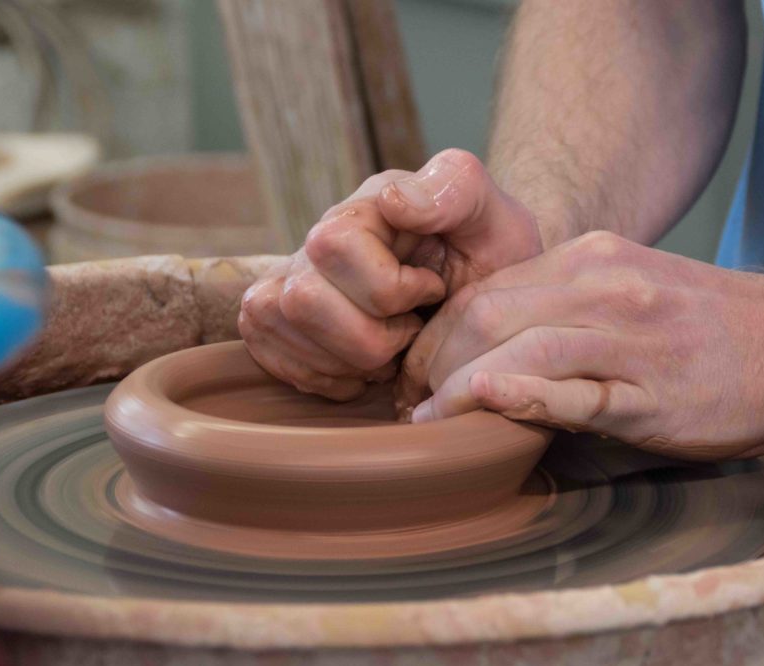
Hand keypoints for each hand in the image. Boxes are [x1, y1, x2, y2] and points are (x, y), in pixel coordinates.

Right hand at [240, 149, 541, 399]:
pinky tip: (362, 366)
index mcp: (365, 206)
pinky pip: (271, 358)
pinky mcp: (273, 321)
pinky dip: (325, 378)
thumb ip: (455, 188)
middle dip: (368, 338)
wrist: (480, 292)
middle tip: (409, 332)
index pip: (337, 248)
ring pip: (280, 329)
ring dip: (347, 361)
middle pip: (302, 300)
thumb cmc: (488, 256)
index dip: (392, 289)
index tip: (432, 290)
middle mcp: (314, 240)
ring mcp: (286, 281)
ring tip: (389, 350)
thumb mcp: (493, 216)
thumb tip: (393, 201)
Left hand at [403, 231, 763, 459]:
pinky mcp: (655, 392)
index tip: (416, 370)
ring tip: (427, 422)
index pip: (484, 291)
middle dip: (432, 361)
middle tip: (410, 402)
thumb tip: (488, 346)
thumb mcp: (628, 289)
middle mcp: (603, 287)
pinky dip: (526, 395)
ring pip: (520, 348)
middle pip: (486, 314)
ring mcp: (631, 338)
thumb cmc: (706, 327)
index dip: (437, 333)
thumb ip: (561, 305)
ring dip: (459, 387)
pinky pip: (580, 391)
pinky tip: (487, 402)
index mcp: (589, 259)